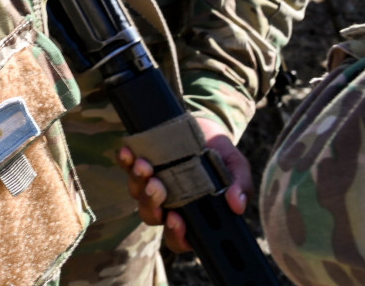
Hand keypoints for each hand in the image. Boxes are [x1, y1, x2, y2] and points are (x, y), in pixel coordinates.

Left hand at [117, 113, 251, 253]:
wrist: (205, 127)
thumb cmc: (222, 156)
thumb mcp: (236, 168)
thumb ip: (240, 185)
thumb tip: (237, 204)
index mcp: (192, 214)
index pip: (179, 238)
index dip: (176, 234)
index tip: (177, 220)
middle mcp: (168, 203)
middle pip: (152, 216)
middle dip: (151, 203)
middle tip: (157, 186)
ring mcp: (151, 184)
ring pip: (137, 193)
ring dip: (137, 181)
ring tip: (145, 165)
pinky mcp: (139, 164)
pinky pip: (126, 167)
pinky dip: (125, 161)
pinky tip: (128, 152)